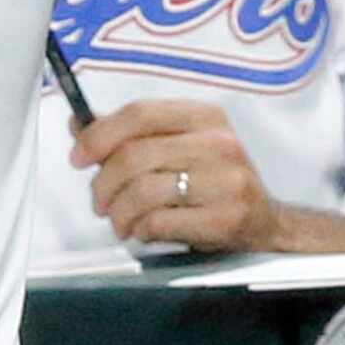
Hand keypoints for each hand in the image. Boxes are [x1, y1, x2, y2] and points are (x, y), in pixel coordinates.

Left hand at [70, 99, 282, 251]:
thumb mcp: (180, 148)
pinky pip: (160, 222)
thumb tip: (78, 124)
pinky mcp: (227, 218)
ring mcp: (226, 181)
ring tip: (121, 221)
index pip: (138, 114)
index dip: (99, 135)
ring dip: (120, 213)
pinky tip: (147, 231)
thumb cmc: (215, 183)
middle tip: (99, 201)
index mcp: (204, 117)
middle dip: (104, 184)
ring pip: (143, 191)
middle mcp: (218, 143)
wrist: (267, 224)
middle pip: (134, 156)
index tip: (79, 155)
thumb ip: (132, 135)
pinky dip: (142, 230)